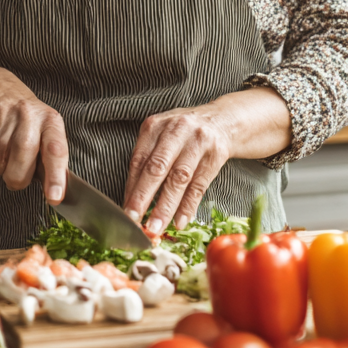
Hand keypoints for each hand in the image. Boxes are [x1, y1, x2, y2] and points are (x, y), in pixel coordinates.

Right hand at [0, 70, 68, 204]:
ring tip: (4, 152)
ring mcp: (3, 112)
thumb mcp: (45, 132)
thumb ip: (50, 160)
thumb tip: (54, 192)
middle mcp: (28, 114)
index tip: (54, 197)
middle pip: (21, 160)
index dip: (55, 176)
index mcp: (50, 121)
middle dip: (17, 178)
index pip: (55, 151)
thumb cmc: (27, 120)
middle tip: (16, 177)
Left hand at [123, 87, 291, 233]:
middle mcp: (176, 131)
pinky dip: (188, 206)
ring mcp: (197, 142)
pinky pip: (199, 185)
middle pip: (157, 168)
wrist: (222, 120)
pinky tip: (179, 221)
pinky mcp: (215, 155)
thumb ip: (146, 160)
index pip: (139, 160)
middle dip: (143, 197)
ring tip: (156, 227)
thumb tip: (131, 197)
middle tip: (134, 220)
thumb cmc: (183, 132)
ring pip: (178, 179)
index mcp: (155, 126)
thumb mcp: (161, 135)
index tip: (124, 210)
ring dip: (166, 207)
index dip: (131, 187)